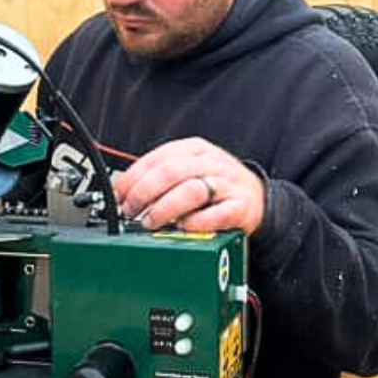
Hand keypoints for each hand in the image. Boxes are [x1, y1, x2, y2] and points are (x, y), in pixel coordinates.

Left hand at [113, 137, 265, 234]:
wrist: (257, 197)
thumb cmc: (216, 185)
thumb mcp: (188, 170)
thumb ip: (160, 177)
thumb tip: (124, 192)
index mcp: (194, 149)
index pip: (157, 158)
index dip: (133, 179)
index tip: (120, 196)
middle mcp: (210, 162)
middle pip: (170, 173)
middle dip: (144, 194)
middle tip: (131, 212)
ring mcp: (227, 183)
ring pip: (191, 191)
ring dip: (165, 209)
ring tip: (151, 223)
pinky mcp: (241, 206)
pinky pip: (216, 214)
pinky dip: (195, 223)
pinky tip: (183, 228)